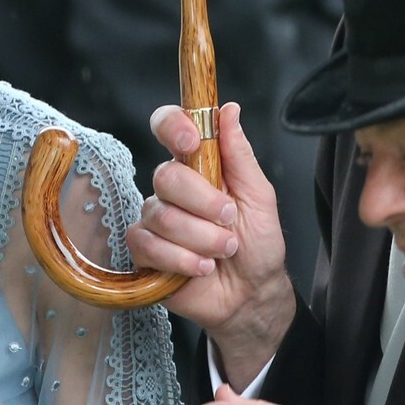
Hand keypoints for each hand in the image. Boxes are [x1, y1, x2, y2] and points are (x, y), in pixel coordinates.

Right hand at [128, 101, 297, 386]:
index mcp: (199, 166)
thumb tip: (229, 110)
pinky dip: (181, 259)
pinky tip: (201, 267)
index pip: (169, 128)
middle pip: (166, 176)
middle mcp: (172, 189)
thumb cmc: (258, 245)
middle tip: (229, 220)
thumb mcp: (260, 197)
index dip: (172, 127)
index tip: (191, 142)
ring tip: (223, 250)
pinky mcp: (144, 251)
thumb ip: (240, 155)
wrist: (251, 294)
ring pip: (161, 215)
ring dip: (201, 238)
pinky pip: (148, 245)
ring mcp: (155, 219)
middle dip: (204, 203)